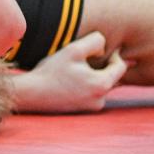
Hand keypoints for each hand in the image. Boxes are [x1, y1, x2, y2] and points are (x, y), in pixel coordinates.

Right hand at [11, 31, 126, 112]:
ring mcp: (92, 107)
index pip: (120, 66)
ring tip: (73, 71)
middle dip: (100, 66)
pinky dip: (84, 86)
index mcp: (103, 84)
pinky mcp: (83, 111)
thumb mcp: (73, 49)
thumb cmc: (52, 71)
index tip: (97, 50)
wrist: (32, 94)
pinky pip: (91, 94)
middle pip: (111, 76)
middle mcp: (101, 99)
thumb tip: (105, 49)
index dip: (112, 54)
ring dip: (92, 76)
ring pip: (100, 85)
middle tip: (81, 59)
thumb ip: (95, 42)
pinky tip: (69, 81)